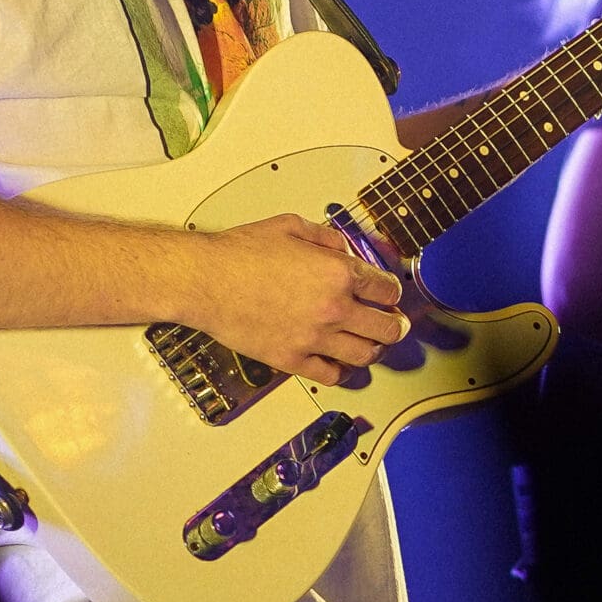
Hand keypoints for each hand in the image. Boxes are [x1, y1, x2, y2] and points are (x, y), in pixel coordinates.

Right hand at [186, 213, 409, 385]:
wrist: (205, 281)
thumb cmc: (240, 253)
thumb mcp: (290, 226)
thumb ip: (325, 237)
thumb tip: (343, 249)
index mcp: (337, 272)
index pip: (385, 288)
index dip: (391, 290)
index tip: (390, 294)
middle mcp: (333, 308)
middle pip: (385, 326)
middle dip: (395, 324)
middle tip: (396, 324)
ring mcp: (314, 338)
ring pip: (365, 355)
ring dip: (375, 349)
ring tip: (374, 345)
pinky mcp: (292, 359)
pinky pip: (331, 375)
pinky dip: (343, 372)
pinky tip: (342, 363)